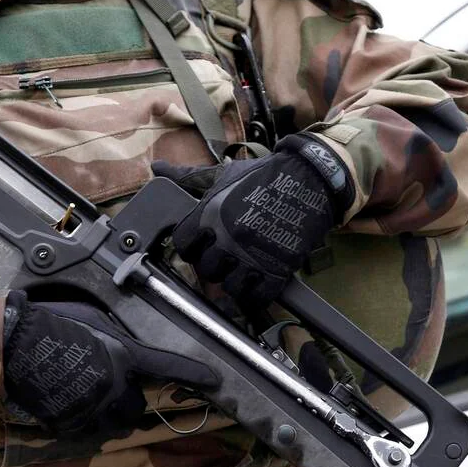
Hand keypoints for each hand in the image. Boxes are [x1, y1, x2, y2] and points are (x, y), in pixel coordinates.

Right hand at [2, 292, 217, 434]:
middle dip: (128, 399)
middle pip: (137, 407)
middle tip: (108, 386)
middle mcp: (116, 385)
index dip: (193, 375)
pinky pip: (87, 432)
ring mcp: (94, 408)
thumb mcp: (93, 319)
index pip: (168, 367)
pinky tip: (67, 405)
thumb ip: (116, 339)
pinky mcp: (72, 424)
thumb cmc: (52, 322)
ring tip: (87, 399)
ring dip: (109, 416)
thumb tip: (126, 348)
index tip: (215, 381)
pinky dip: (83, 423)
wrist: (13, 345)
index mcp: (124, 355)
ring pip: (115, 424)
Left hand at [152, 133, 352, 305]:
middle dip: (213, 264)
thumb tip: (157, 169)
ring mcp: (253, 255)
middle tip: (225, 257)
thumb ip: (188, 176)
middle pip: (205, 269)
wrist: (310, 178)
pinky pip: (258, 297)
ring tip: (242, 270)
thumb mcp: (223, 174)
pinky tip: (259, 281)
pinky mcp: (277, 269)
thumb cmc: (263, 175)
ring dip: (234, 282)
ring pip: (229, 287)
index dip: (191, 246)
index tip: (201, 244)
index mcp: (210, 214)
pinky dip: (257, 294)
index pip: (183, 245)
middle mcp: (228, 237)